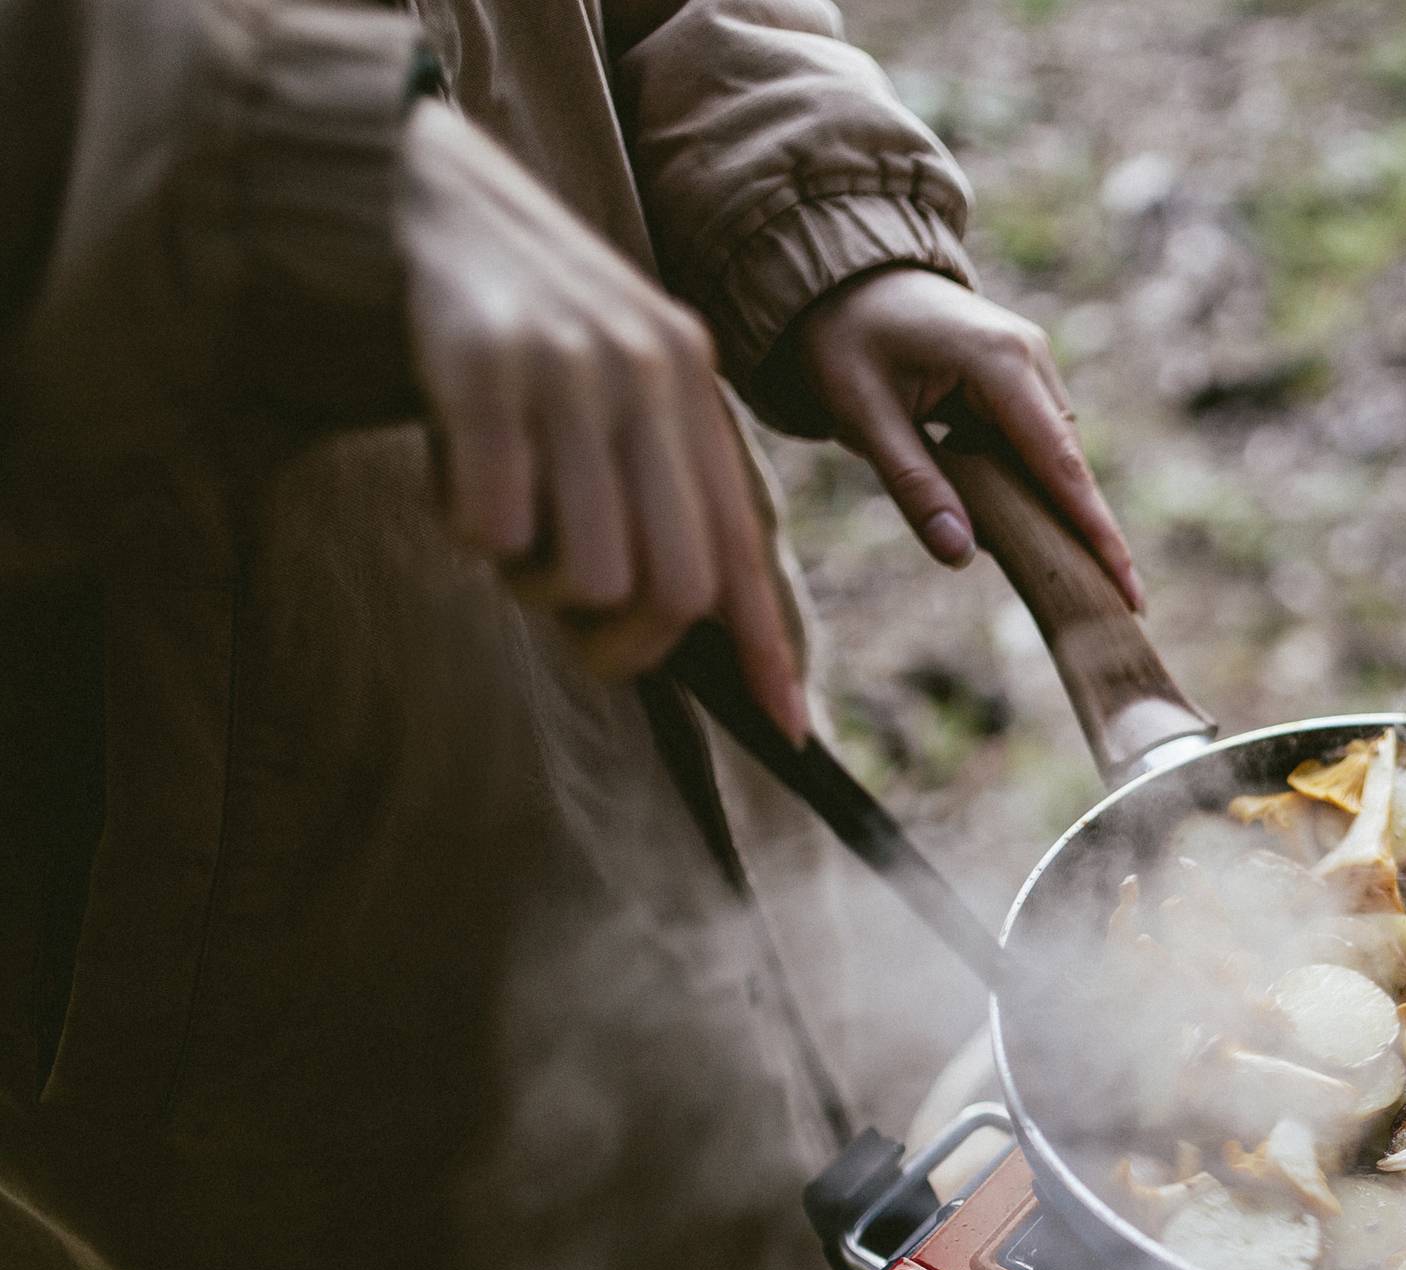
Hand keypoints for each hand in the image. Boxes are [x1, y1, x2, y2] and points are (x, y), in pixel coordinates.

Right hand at [397, 100, 804, 739]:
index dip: (767, 646)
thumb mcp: (609, 380)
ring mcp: (569, 368)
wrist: (402, 190)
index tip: (790, 729)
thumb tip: (694, 618)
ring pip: (585, 573)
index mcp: (689, 384)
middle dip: (618, 639)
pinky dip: (465, 529)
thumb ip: (656, 475)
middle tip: (558, 611)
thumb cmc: (508, 322)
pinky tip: (447, 474)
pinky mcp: (484, 368)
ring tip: (498, 520)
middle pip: (674, 589)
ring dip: (529, 582)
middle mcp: (648, 373)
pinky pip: (492, 525)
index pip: (741, 547)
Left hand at [789, 267, 1144, 611]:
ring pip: (1054, 456)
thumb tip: (959, 557)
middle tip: (1103, 601)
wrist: (844, 272)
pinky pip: (1036, 440)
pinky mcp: (1022, 370)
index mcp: (999, 363)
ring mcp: (1033, 360)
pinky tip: (996, 504)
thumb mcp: (863, 414)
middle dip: (1081, 532)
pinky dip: (1024, 478)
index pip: (1060, 467)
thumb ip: (914, 486)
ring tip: (1033, 555)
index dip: (1096, 534)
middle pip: (1068, 466)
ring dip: (1041, 503)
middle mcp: (1032, 357)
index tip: (1130, 591)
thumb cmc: (846, 337)